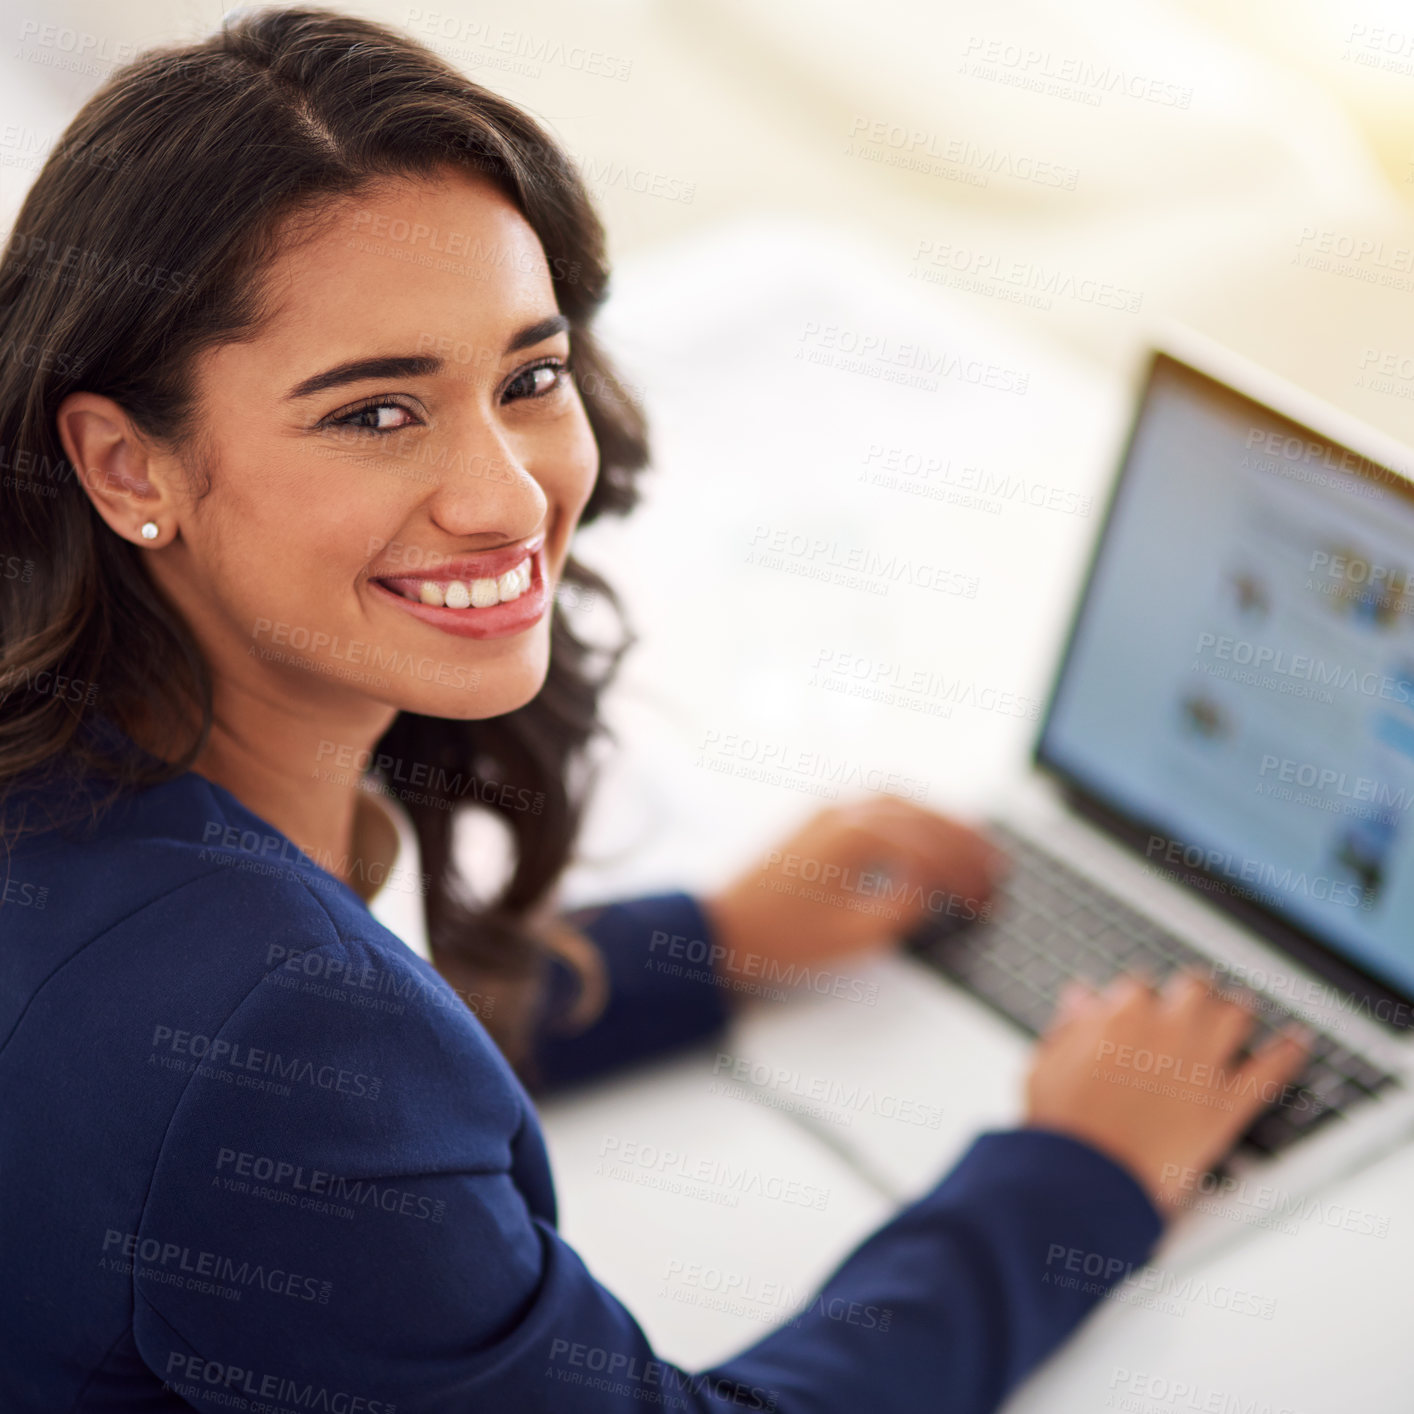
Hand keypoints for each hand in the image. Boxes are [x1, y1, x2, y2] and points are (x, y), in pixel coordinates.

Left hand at [700, 796, 1004, 986]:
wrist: (723, 930)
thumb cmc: (779, 938)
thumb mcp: (854, 938)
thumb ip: (904, 909)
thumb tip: (935, 890)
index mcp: (855, 838)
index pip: (929, 849)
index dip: (963, 876)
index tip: (984, 899)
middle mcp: (844, 812)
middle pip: (923, 815)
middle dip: (965, 841)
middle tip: (997, 865)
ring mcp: (830, 811)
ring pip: (903, 801)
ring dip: (942, 820)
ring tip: (974, 844)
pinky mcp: (820, 819)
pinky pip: (879, 802)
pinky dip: (912, 813)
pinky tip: (927, 831)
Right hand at [1024, 969, 1312, 1218]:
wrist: (1090, 1177)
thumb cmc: (1063, 1124)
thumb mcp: (1048, 1063)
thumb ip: (1070, 1025)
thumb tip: (1081, 997)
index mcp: (1123, 1015)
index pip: (1140, 986)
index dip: (1140, 997)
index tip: (1139, 1006)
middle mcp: (1168, 1029)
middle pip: (1194, 989)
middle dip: (1192, 992)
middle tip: (1194, 997)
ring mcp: (1202, 1065)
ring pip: (1234, 1017)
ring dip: (1235, 1010)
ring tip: (1239, 1009)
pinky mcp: (1226, 1104)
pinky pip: (1270, 1070)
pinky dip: (1288, 1052)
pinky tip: (1299, 1040)